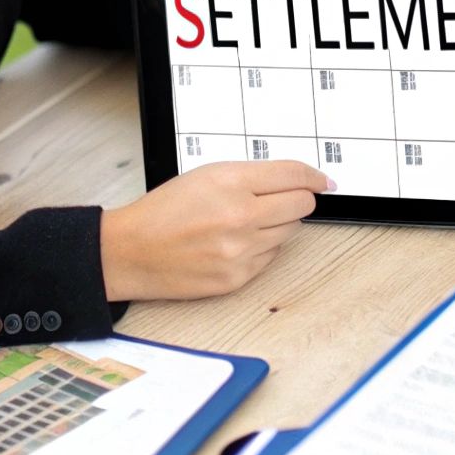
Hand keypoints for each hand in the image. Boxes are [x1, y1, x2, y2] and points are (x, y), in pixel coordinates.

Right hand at [99, 160, 330, 300]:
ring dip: (279, 224)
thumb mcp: (205, 176)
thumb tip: (295, 183)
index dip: (314, 176)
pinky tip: (235, 243)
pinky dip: (261, 248)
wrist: (131, 251)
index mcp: (230, 182)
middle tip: (287, 199)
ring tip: (247, 221)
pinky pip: (270, 257)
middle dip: (299, 200)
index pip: (293, 176)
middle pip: (301, 205)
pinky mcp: (237, 278)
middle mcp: (240, 216)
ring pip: (289, 232)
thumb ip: (251, 177)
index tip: (323, 180)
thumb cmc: (164, 211)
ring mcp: (241, 251)